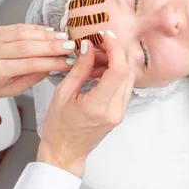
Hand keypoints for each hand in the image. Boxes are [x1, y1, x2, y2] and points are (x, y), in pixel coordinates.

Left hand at [0, 24, 75, 103]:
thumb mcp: (10, 91)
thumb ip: (32, 78)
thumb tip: (53, 66)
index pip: (29, 64)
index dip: (52, 62)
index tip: (69, 62)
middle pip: (27, 46)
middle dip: (52, 46)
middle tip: (71, 46)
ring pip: (24, 33)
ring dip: (46, 35)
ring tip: (64, 37)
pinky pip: (18, 27)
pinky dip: (36, 28)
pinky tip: (49, 31)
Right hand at [36, 32, 135, 177]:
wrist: (65, 152)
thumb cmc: (59, 127)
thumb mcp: (63, 94)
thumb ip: (80, 69)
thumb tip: (89, 46)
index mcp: (99, 106)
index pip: (119, 71)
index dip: (115, 49)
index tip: (104, 36)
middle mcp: (115, 110)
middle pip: (128, 71)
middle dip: (116, 51)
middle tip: (99, 42)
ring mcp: (120, 112)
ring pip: (129, 78)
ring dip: (117, 61)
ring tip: (97, 55)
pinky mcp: (120, 112)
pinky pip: (125, 86)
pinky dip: (116, 72)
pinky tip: (100, 68)